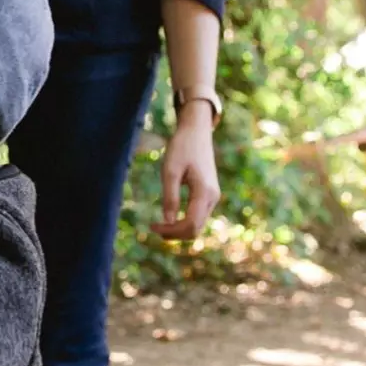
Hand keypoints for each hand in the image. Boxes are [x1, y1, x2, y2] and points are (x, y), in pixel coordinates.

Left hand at [153, 109, 219, 240]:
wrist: (196, 131)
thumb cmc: (181, 147)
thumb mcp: (170, 170)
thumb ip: (170, 197)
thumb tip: (167, 221)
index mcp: (204, 192)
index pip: (190, 225)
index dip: (171, 231)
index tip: (152, 225)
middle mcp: (213, 197)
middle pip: (196, 229)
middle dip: (175, 233)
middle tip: (154, 228)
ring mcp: (213, 196)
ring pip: (198, 224)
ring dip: (180, 229)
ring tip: (160, 226)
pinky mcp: (209, 193)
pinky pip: (198, 215)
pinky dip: (185, 221)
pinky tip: (171, 218)